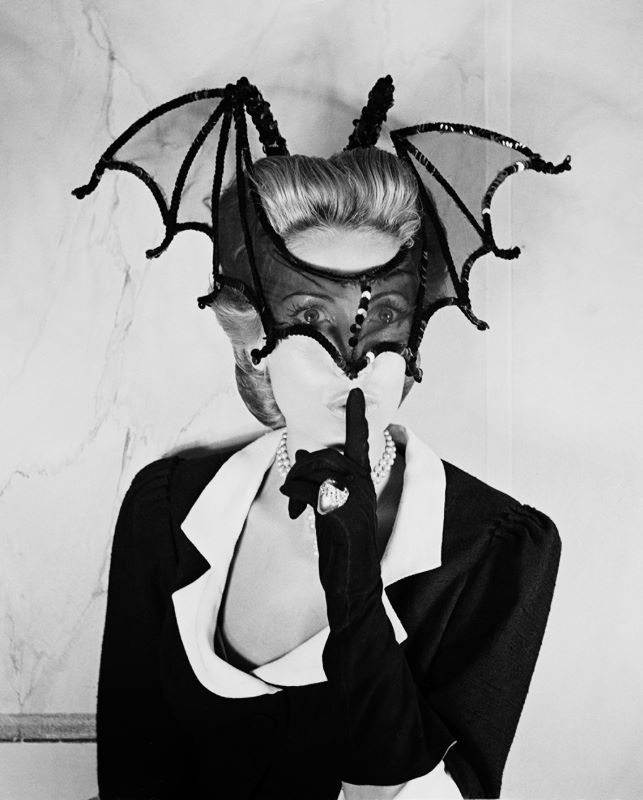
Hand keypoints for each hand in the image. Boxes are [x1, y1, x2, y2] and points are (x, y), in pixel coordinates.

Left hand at [279, 388, 380, 594]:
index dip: (356, 416)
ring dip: (295, 481)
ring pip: (315, 468)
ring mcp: (354, 498)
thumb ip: (322, 480)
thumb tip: (299, 456)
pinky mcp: (341, 512)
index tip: (354, 391)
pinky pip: (308, 489)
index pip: (361, 441)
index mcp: (364, 482)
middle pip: (326, 455)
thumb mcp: (332, 507)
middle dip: (302, 467)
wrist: (354, 581)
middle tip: (291, 488)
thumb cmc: (342, 545)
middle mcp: (363, 485)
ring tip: (292, 500)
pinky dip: (294, 496)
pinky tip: (294, 511)